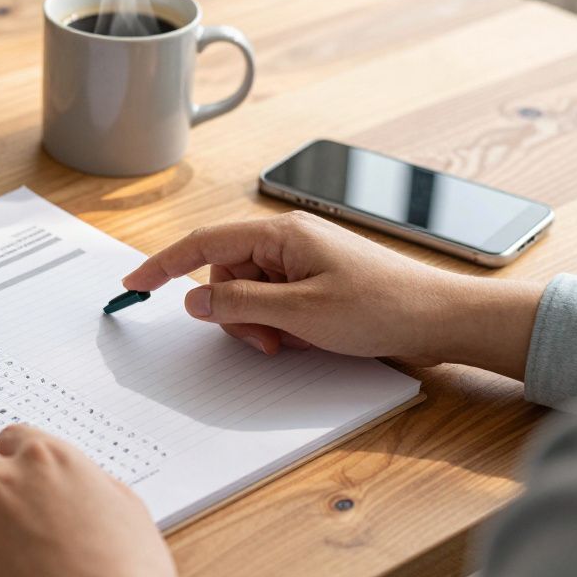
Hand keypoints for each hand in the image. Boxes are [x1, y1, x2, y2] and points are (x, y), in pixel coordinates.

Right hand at [123, 211, 543, 378]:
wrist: (443, 320)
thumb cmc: (383, 307)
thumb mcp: (301, 312)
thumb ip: (239, 305)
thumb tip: (193, 300)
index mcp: (281, 234)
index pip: (203, 244)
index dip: (163, 264)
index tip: (133, 283)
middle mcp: (288, 241)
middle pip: (226, 275)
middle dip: (235, 313)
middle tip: (266, 340)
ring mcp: (303, 262)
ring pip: (249, 294)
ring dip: (260, 324)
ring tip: (294, 342)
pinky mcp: (317, 283)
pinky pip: (275, 303)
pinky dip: (280, 325)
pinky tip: (307, 338)